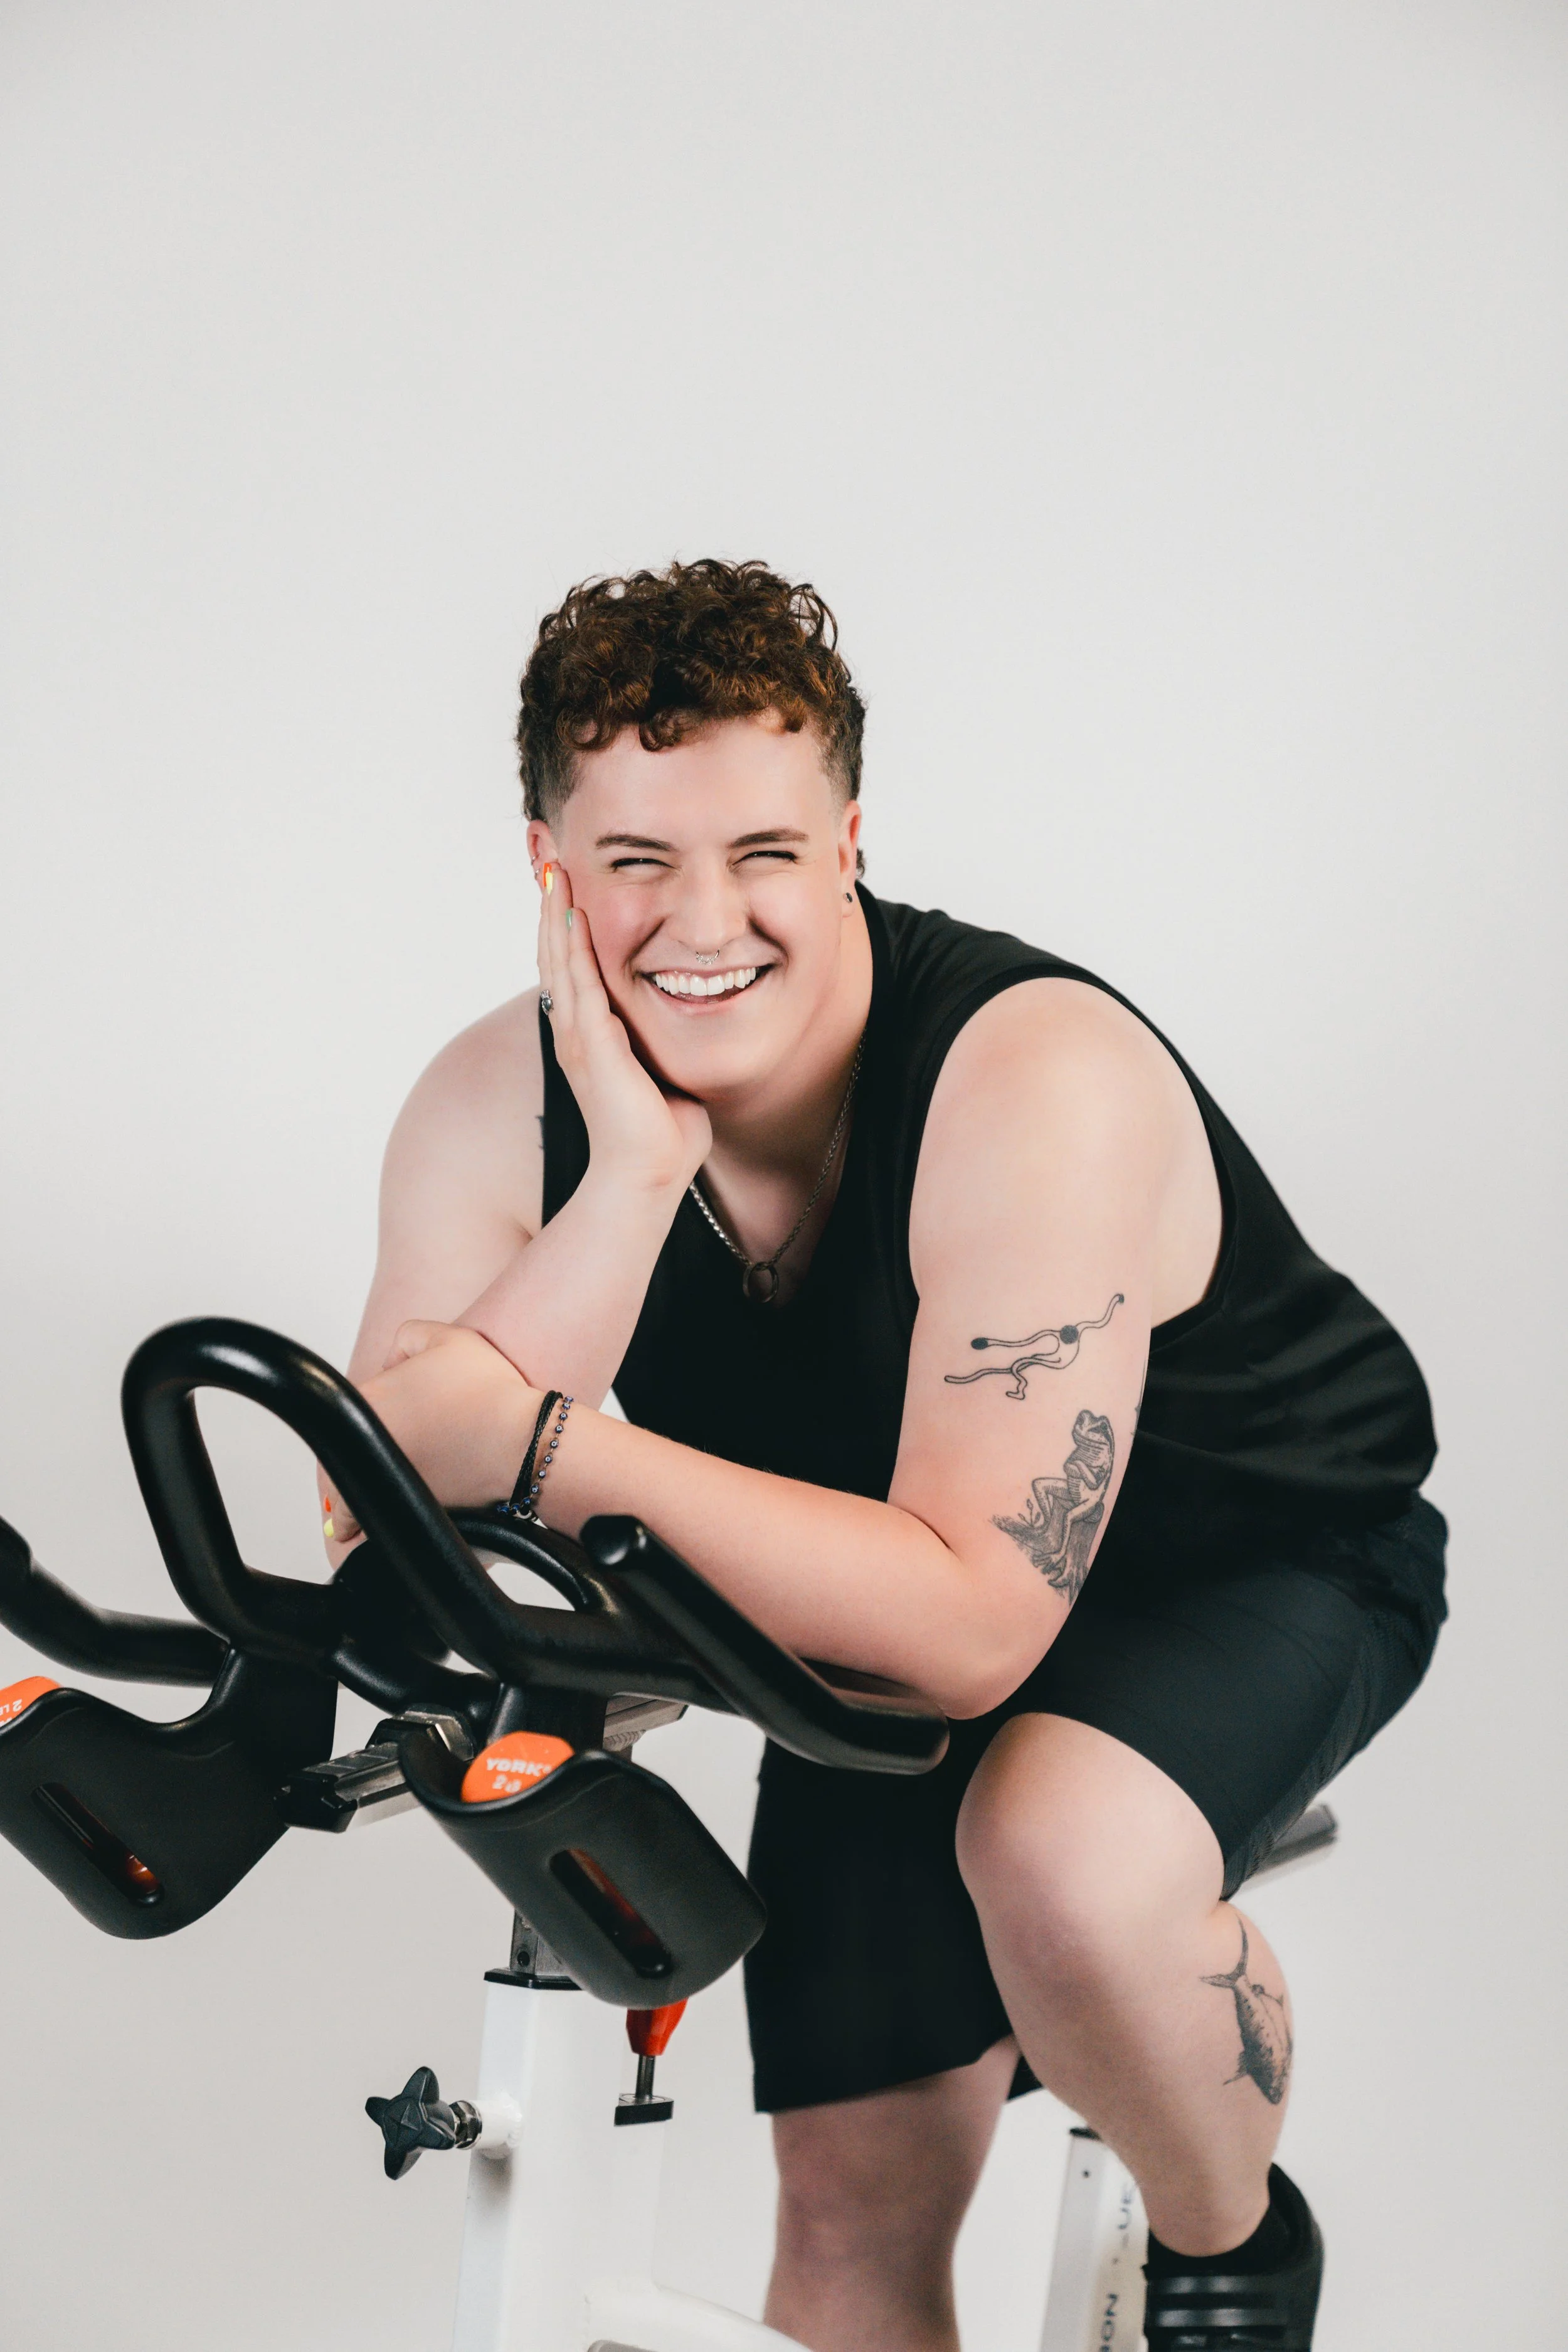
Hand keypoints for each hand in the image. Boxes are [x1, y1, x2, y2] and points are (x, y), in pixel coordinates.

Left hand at [327, 1322, 542, 1541]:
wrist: (523, 1442)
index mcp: (369, 1400)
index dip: (366, 1405)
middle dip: (346, 1456)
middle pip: (338, 1453)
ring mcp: (386, 1478)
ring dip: (346, 1499)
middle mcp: (368, 1442)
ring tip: (348, 1506)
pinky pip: (373, 1517)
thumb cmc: (492, 1391)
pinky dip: (369, 1520)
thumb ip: (409, 1335)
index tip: (388, 1409)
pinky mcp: (407, 1506)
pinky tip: (366, 1525)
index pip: (344, 1406)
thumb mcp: (450, 1336)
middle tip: (361, 1459)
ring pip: (348, 1493)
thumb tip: (391, 1363)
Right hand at [538, 861, 710, 1192]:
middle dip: (554, 908)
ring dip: (557, 914)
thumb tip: (691, 1024)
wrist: (648, 1177)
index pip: (573, 969)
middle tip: (550, 860)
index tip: (569, 886)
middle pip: (556, 955)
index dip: (568, 927)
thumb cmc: (663, 1135)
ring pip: (560, 961)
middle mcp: (576, 1032)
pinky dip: (574, 946)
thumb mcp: (661, 1073)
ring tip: (555, 871)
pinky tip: (576, 914)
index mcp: (590, 1037)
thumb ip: (661, 1046)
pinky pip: (580, 984)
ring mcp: (579, 1038)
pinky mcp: (594, 1046)